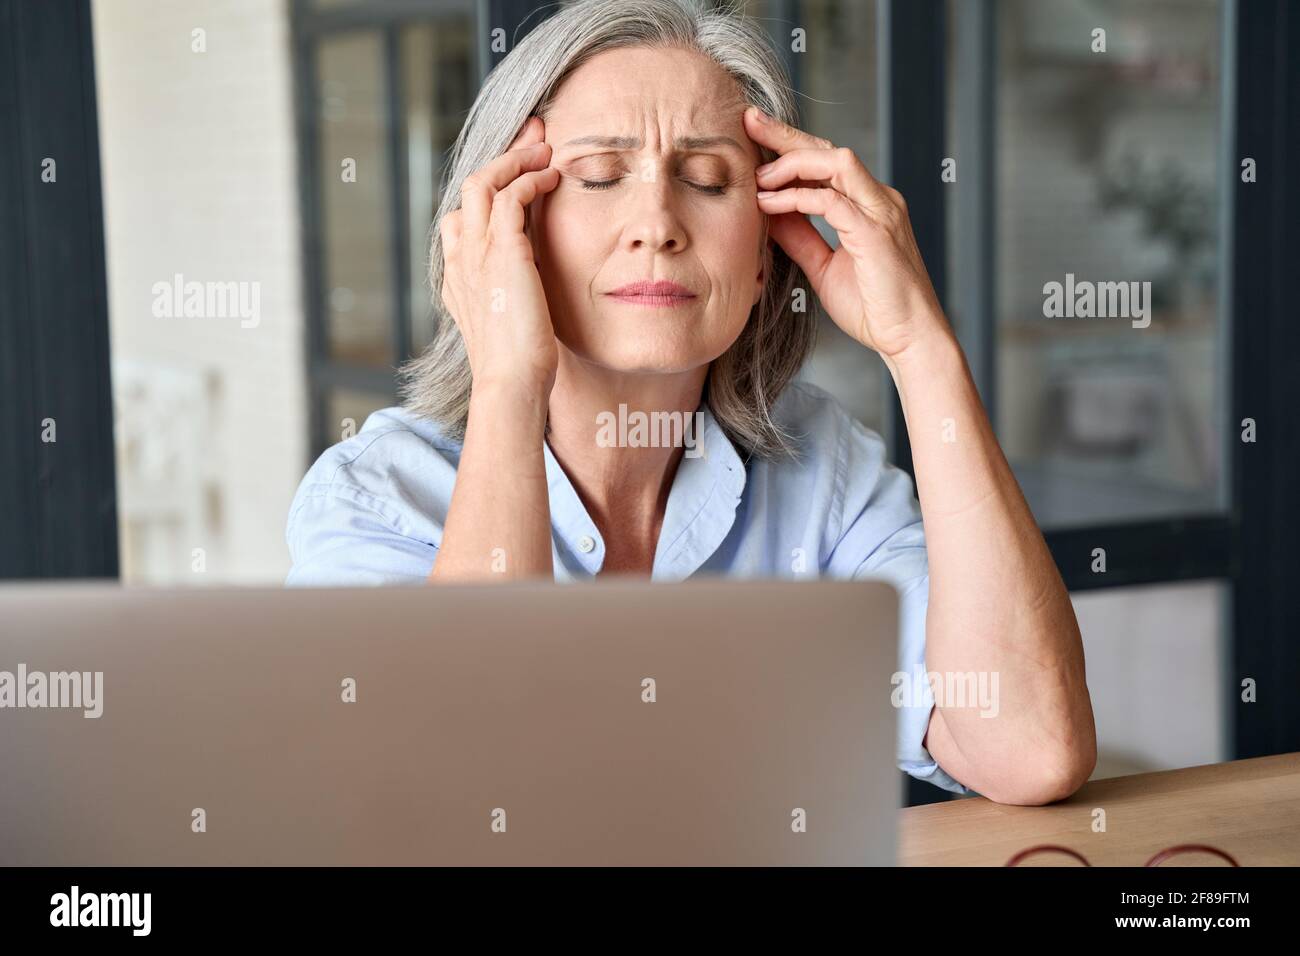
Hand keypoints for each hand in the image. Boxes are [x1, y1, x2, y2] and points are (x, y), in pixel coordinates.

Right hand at [440, 115, 560, 393]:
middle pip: (470, 185)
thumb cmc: (520, 365)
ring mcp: (477, 254)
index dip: (490, 186)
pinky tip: (552, 177)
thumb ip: (515, 295)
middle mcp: (462, 259)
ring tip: (546, 147)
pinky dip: (530, 179)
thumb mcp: (513, 321)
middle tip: (535, 135)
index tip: (519, 170)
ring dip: (516, 157)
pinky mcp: (503, 254)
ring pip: (484, 181)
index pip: (463, 215)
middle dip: (503, 154)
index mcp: (460, 275)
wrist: (512, 384)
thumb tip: (533, 288)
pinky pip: (510, 197)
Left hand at [743, 106, 946, 359]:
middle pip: (829, 150)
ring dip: (792, 162)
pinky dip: (797, 197)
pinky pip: (832, 200)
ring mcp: (880, 213)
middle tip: (749, 120)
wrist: (909, 339)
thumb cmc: (873, 308)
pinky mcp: (875, 233)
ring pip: (836, 162)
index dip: (790, 146)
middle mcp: (877, 200)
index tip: (754, 134)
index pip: (826, 162)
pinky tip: (769, 203)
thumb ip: (800, 238)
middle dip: (786, 134)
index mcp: (867, 206)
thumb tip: (769, 215)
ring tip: (757, 176)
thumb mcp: (824, 268)